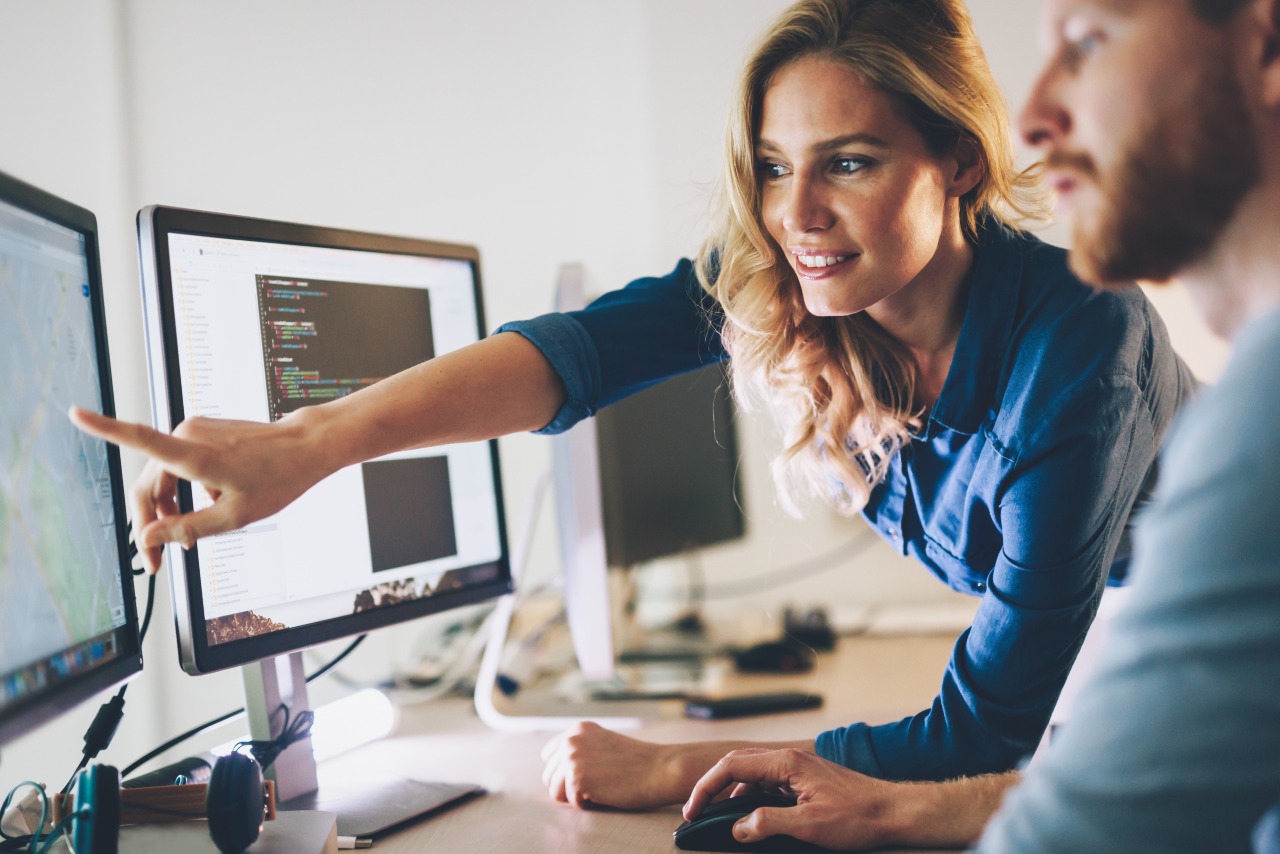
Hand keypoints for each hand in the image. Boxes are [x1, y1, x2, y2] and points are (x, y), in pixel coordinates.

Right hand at [68, 407, 328, 573]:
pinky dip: (183, 490)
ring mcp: (195, 430)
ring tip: (187, 538)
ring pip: (163, 477)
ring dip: (168, 509)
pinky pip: (179, 466)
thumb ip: (186, 529)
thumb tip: (148, 539)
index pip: (140, 438)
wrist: (305, 447)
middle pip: (148, 484)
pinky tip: (206, 508)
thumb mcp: (234, 517)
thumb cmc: (277, 479)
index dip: (105, 428)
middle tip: (156, 563)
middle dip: (150, 523)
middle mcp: (189, 435)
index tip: (76, 413)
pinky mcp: (202, 432)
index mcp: (195, 455)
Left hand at [540, 722, 686, 809]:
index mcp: (578, 729)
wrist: (660, 769)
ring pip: (555, 791)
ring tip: (601, 788)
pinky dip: (587, 804)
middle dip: (569, 786)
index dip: (566, 773)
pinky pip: (570, 802)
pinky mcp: (577, 777)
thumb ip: (581, 750)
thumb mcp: (603, 745)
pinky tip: (606, 793)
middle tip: (599, 784)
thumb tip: (555, 771)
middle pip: (550, 776)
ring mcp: (572, 757)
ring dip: (576, 796)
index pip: (550, 757)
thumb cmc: (637, 763)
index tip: (590, 775)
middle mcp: (571, 739)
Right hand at [683, 748, 899, 850]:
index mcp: (786, 763)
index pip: (732, 766)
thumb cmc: (859, 817)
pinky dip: (750, 799)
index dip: (706, 788)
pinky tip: (748, 818)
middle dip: (712, 788)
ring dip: (731, 795)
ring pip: (751, 775)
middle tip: (695, 814)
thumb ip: (769, 823)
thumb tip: (738, 828)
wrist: (894, 813)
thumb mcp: (810, 825)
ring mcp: (796, 770)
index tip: (692, 811)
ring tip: (717, 819)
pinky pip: (767, 785)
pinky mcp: (804, 781)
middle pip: (737, 766)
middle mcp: (789, 760)